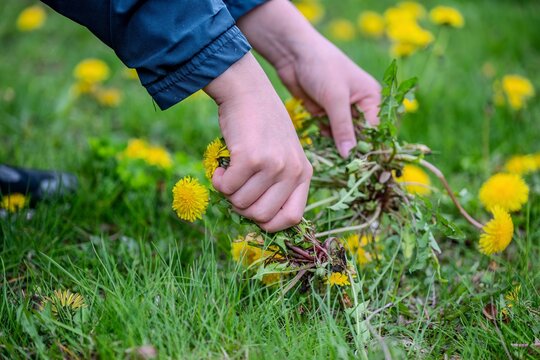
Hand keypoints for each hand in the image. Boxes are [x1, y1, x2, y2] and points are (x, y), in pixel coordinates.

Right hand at [204, 53, 312, 231]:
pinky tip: (220, 166)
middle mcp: (292, 171)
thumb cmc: (261, 125)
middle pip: (262, 217)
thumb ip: (279, 183)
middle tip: (235, 188)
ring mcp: (273, 165)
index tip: (253, 212)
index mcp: (304, 172)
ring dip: (228, 191)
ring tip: (229, 171)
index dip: (270, 223)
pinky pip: (226, 188)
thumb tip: (260, 220)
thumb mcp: (282, 153)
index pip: (293, 218)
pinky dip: (218, 181)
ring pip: (241, 204)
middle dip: (242, 208)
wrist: (247, 90)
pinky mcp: (251, 158)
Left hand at [238, 0, 380, 156]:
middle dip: (353, 152)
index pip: (375, 130)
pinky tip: (323, 155)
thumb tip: (349, 155)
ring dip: (337, 149)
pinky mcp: (323, 114)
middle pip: (360, 136)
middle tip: (348, 173)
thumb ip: (343, 127)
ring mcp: (339, 111)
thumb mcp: (335, 98)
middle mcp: (358, 106)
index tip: (363, 168)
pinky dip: (325, 142)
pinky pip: (327, 134)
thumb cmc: (321, 67)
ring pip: (343, 137)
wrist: (293, 53)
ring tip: (335, 169)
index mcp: (370, 98)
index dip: (369, 149)